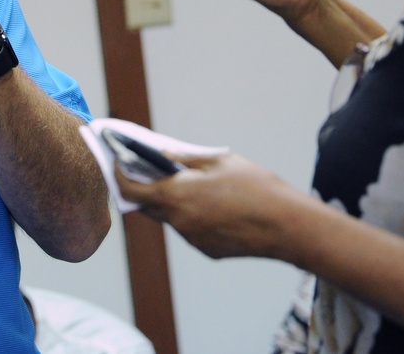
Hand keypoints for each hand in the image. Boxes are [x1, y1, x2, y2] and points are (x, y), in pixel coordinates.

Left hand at [115, 151, 302, 260]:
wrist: (286, 226)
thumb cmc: (255, 187)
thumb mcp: (219, 160)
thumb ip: (185, 158)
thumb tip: (163, 154)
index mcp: (176, 195)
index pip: (132, 189)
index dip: (119, 176)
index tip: (117, 163)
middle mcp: (179, 221)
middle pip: (148, 205)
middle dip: (145, 188)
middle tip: (149, 170)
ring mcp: (193, 239)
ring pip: (171, 218)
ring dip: (172, 202)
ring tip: (188, 184)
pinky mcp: (207, 250)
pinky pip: (190, 230)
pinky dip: (192, 216)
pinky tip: (212, 204)